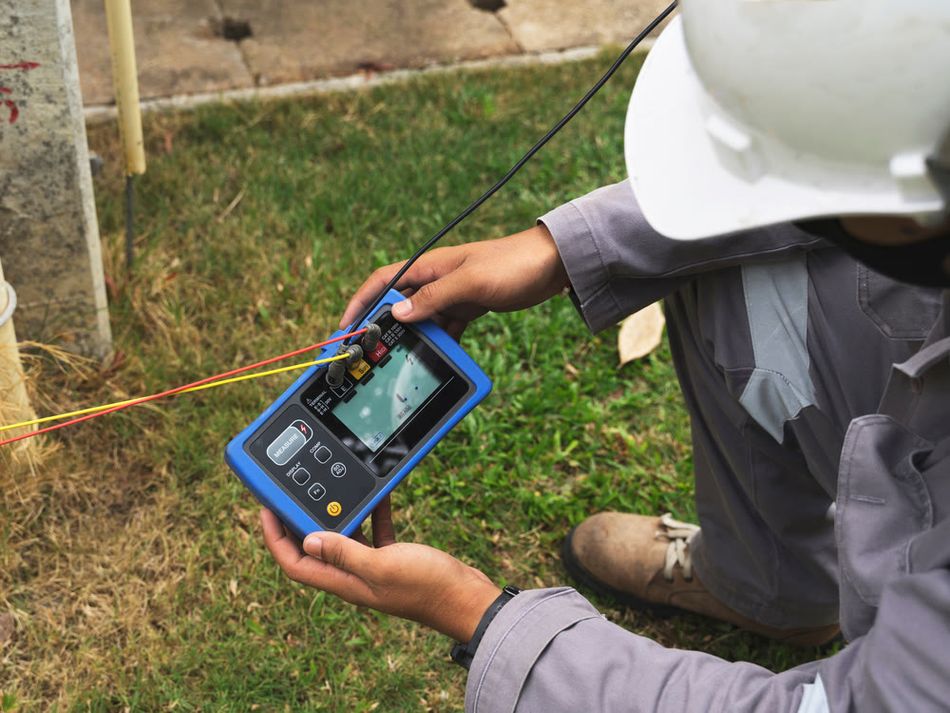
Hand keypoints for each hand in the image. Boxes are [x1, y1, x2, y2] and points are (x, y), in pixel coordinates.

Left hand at [260, 498, 500, 641]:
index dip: (275, 538)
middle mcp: (354, 576)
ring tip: (329, 488)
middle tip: (291, 493)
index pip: (296, 563)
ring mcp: (373, 568)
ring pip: (343, 537)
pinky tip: (378, 495)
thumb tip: (308, 539)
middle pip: (314, 548)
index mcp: (345, 582)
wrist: (465, 597)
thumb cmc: (427, 587)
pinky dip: (372, 512)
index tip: (266, 510)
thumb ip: (345, 552)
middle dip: (299, 522)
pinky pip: (374, 531)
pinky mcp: (394, 558)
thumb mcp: (382, 566)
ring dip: (335, 514)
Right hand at [340, 224, 569, 338]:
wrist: (553, 264)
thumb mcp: (471, 282)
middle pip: (396, 305)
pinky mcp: (468, 307)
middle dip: (381, 328)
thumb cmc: (513, 264)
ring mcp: (452, 295)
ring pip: (420, 321)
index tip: (344, 327)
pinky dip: (440, 344)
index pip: (382, 282)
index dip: (359, 302)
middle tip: (367, 355)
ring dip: (411, 340)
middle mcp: (435, 280)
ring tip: (398, 363)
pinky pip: (445, 329)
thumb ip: (434, 297)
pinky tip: (436, 360)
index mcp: (429, 266)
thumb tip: (397, 315)